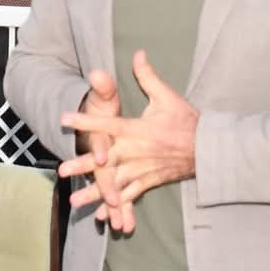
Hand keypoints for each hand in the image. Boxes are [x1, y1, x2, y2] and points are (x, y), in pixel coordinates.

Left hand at [60, 50, 198, 224]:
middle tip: (61, 170)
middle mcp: (136, 152)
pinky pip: (130, 197)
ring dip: (93, 192)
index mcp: (137, 130)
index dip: (85, 121)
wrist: (208, 149)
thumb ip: (148, 76)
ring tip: (73, 201)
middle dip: (82, 165)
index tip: (64, 119)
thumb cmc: (187, 121)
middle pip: (104, 160)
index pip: (106, 125)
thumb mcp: (167, 96)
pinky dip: (116, 207)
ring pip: (114, 183)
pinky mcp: (149, 182)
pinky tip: (101, 217)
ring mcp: (142, 170)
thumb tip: (137, 53)